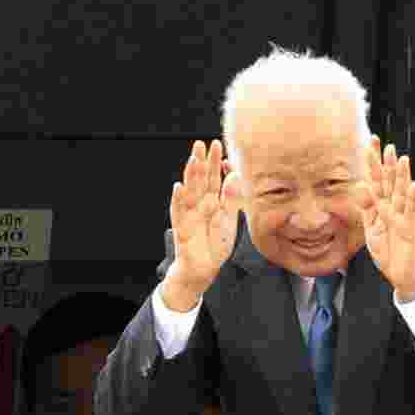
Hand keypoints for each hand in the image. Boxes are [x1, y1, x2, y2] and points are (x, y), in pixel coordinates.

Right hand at [162, 139, 241, 310]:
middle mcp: (198, 206)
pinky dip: (178, 200)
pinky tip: (178, 187)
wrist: (202, 270)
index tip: (218, 145)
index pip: (213, 179)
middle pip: (199, 181)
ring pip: (189, 192)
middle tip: (200, 144)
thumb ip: (232, 200)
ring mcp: (188, 216)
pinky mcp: (182, 229)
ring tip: (193, 160)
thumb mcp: (229, 222)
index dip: (215, 163)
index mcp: (211, 203)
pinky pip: (179, 213)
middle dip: (200, 162)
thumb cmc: (214, 246)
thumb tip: (236, 176)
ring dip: (190, 176)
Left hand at [356, 137, 414, 301]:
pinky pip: (412, 213)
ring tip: (401, 158)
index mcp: (382, 208)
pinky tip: (414, 186)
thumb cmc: (389, 253)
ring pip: (402, 193)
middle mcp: (394, 209)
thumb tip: (361, 188)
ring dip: (402, 176)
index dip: (373, 165)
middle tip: (384, 144)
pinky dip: (413, 200)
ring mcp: (404, 218)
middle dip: (386, 164)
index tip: (369, 145)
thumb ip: (367, 210)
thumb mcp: (372, 231)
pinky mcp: (411, 230)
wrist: (402, 275)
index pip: (376, 182)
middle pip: (390, 182)